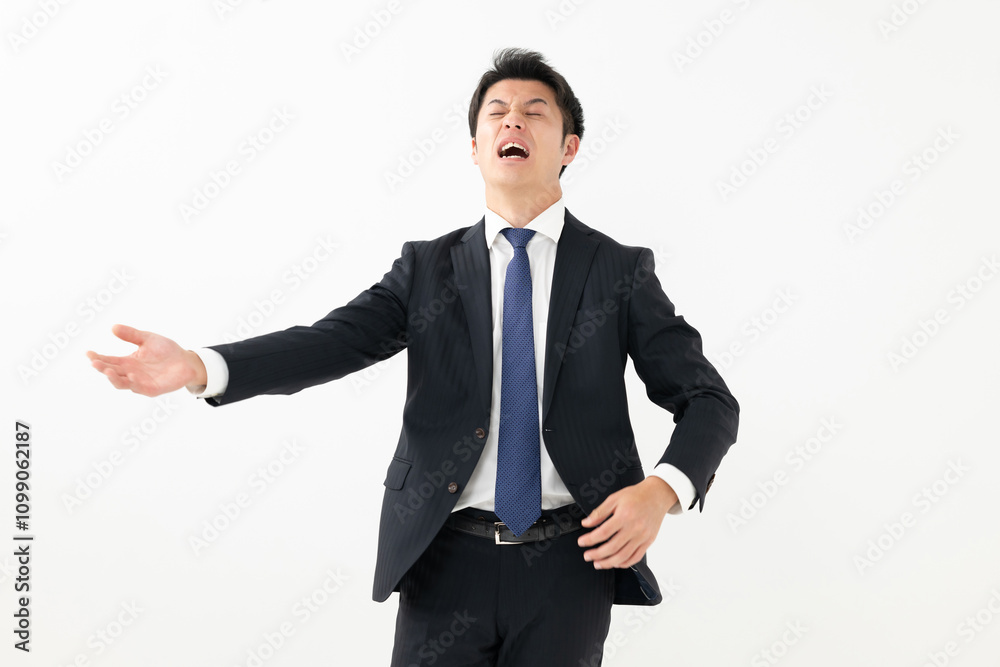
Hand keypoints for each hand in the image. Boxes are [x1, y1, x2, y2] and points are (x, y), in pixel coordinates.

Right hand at [86, 324, 206, 396]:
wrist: (186, 360)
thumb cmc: (166, 350)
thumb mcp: (147, 339)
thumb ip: (131, 334)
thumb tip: (113, 327)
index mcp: (128, 361)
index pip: (109, 361)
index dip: (98, 358)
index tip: (88, 353)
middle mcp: (131, 373)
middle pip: (112, 372)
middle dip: (102, 368)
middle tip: (94, 362)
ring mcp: (140, 382)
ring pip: (122, 383)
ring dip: (113, 378)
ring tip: (106, 370)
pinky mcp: (151, 389)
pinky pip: (139, 388)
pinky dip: (134, 384)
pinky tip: (131, 376)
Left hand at [577, 476, 677, 568]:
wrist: (656, 496)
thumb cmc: (636, 496)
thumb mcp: (614, 498)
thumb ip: (599, 512)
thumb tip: (586, 523)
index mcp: (624, 516)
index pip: (603, 532)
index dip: (590, 540)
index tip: (582, 542)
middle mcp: (634, 528)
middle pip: (612, 547)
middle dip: (597, 554)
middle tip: (587, 556)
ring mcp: (642, 536)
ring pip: (623, 556)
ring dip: (608, 563)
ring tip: (598, 563)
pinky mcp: (648, 541)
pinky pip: (636, 557)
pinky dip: (624, 563)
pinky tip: (616, 563)